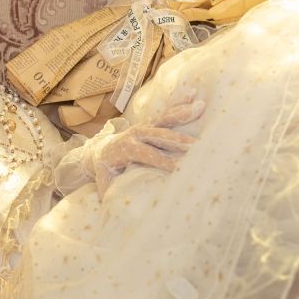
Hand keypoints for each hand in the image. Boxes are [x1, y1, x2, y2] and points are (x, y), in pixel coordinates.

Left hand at [54, 95, 204, 198]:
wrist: (98, 150)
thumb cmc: (104, 169)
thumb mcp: (103, 180)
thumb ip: (107, 190)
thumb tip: (109, 204)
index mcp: (125, 148)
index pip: (148, 155)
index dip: (164, 161)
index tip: (180, 167)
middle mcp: (135, 133)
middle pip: (160, 135)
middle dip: (179, 139)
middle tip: (198, 144)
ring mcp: (143, 126)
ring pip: (165, 119)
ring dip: (183, 112)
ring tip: (201, 106)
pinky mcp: (149, 122)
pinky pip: (166, 112)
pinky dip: (180, 103)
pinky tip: (194, 93)